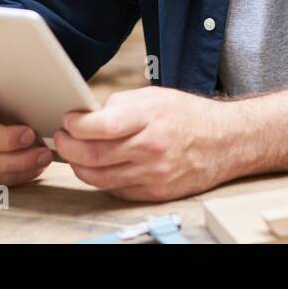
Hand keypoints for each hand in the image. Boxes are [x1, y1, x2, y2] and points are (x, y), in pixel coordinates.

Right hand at [0, 75, 52, 187]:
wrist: (5, 114)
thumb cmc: (9, 95)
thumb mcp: (8, 83)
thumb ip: (12, 79)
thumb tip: (40, 71)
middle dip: (4, 139)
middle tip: (30, 134)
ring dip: (17, 161)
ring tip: (43, 155)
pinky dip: (18, 174)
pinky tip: (37, 166)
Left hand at [56, 87, 235, 201]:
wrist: (225, 141)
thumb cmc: (187, 115)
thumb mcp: (153, 97)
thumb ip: (119, 106)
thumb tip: (86, 117)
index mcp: (150, 117)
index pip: (101, 126)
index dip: (76, 125)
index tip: (68, 121)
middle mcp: (151, 147)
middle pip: (93, 155)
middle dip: (68, 147)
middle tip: (62, 138)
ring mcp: (153, 173)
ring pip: (99, 177)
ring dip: (78, 166)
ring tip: (75, 154)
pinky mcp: (155, 192)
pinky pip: (115, 190)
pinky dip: (101, 179)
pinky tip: (99, 166)